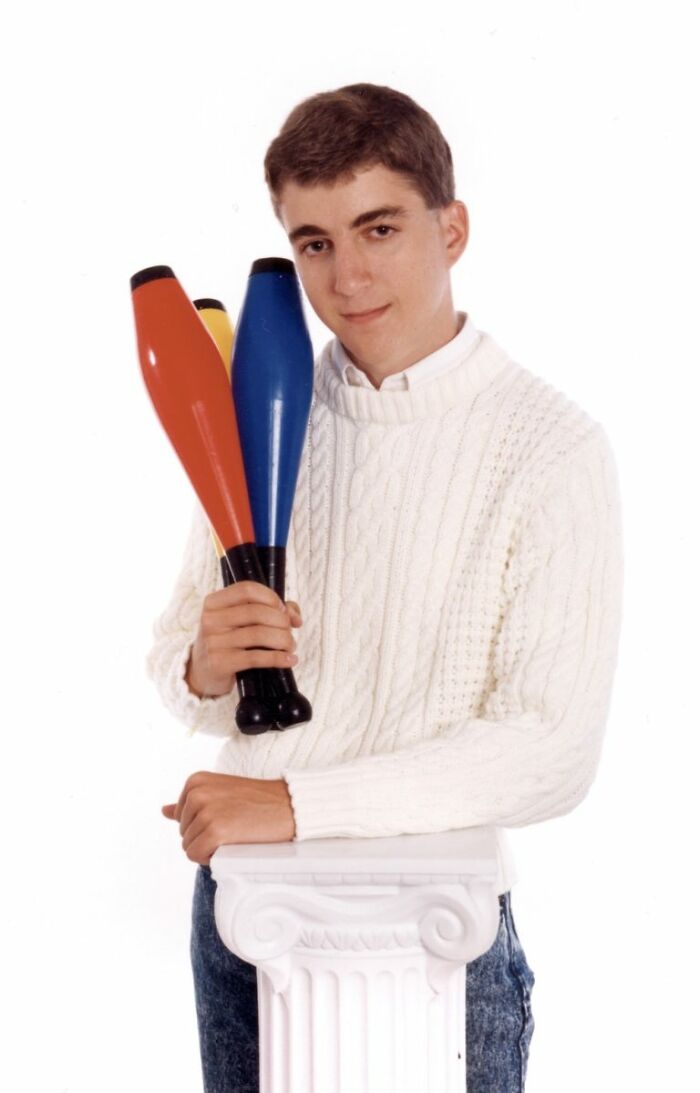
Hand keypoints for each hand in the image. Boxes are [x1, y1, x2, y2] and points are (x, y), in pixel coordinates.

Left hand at [162, 772, 295, 863]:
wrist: (289, 806)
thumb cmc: (257, 801)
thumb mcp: (219, 792)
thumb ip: (189, 802)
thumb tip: (164, 811)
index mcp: (195, 781)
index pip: (180, 818)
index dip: (203, 825)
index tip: (226, 817)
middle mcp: (196, 794)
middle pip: (183, 833)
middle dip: (205, 837)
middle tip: (234, 826)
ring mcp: (205, 812)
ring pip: (189, 846)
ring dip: (210, 848)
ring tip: (235, 834)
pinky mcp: (215, 832)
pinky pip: (197, 855)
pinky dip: (211, 858)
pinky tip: (231, 846)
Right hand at [185, 581, 302, 697]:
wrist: (203, 672)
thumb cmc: (228, 641)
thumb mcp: (240, 621)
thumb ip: (270, 609)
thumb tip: (294, 616)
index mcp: (214, 602)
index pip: (247, 590)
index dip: (271, 597)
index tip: (283, 610)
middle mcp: (211, 619)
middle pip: (257, 612)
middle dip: (282, 622)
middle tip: (289, 632)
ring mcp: (213, 642)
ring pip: (259, 634)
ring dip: (283, 640)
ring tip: (290, 646)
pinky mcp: (220, 663)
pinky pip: (256, 658)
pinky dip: (278, 658)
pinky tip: (289, 660)